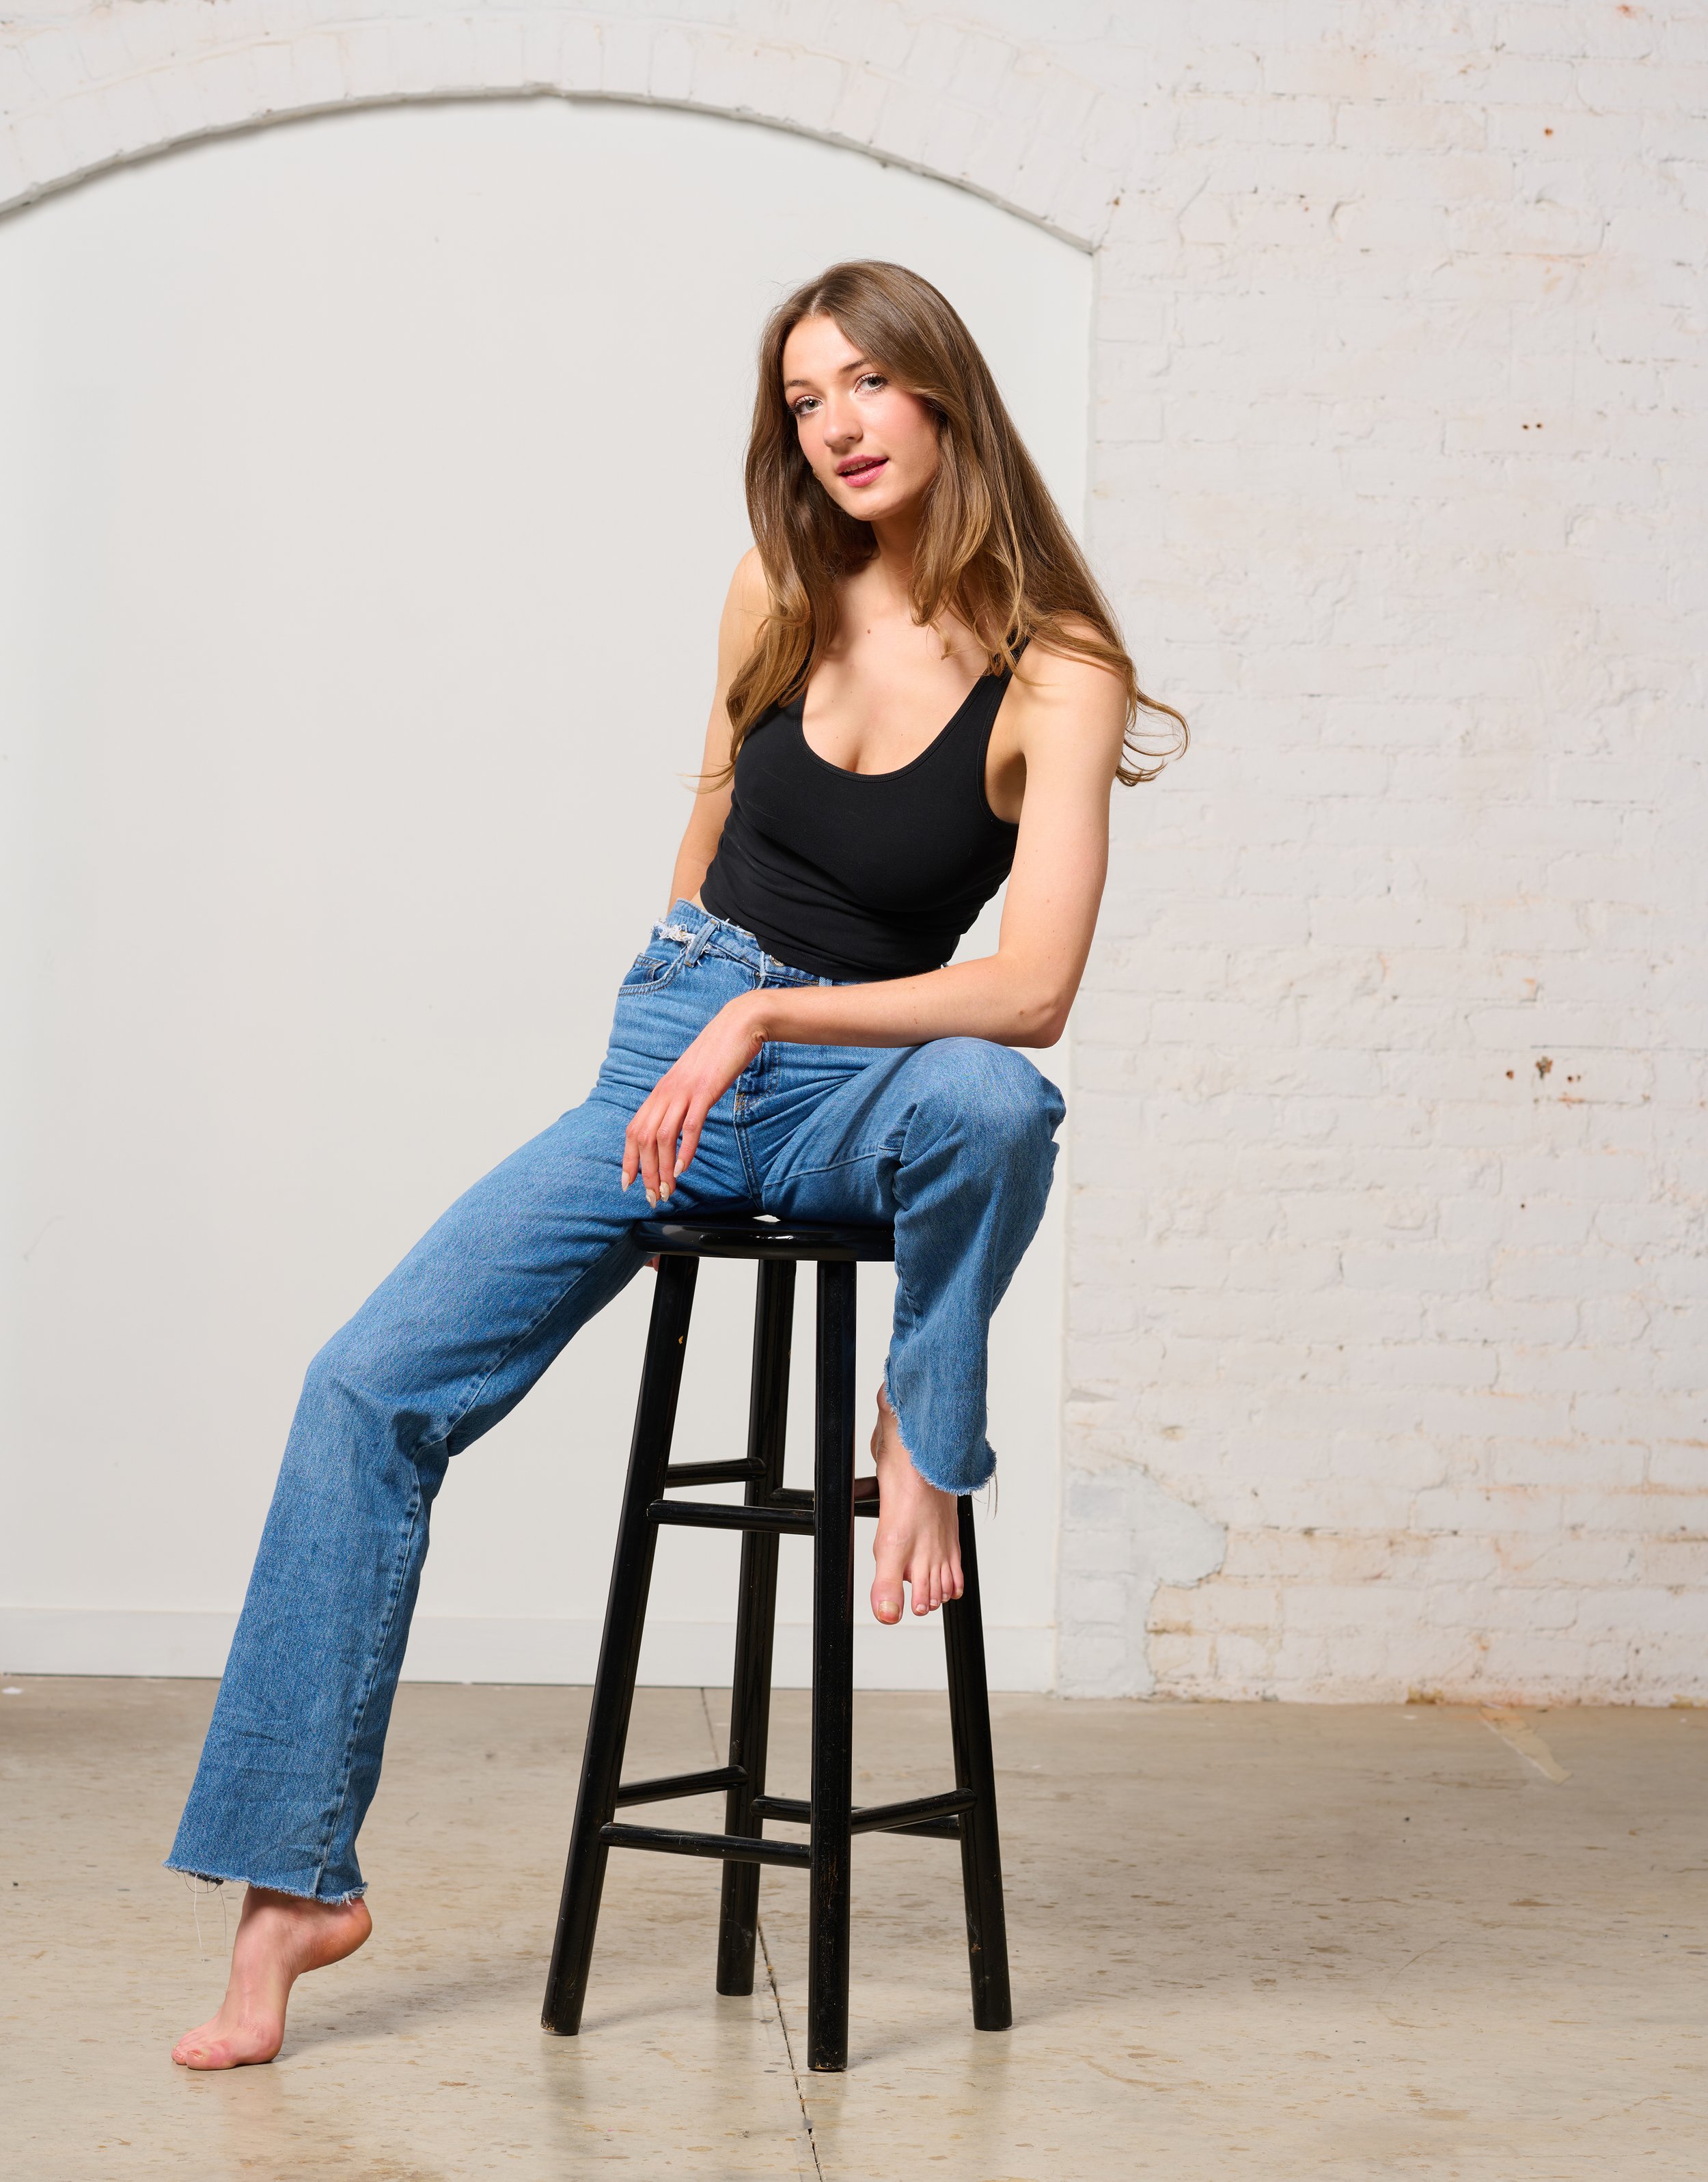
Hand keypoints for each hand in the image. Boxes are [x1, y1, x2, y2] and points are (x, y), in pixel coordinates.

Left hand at [623, 995, 765, 1204]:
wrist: (738, 1026)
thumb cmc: (718, 1054)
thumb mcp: (692, 1080)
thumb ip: (680, 1101)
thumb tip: (676, 1127)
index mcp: (661, 1091)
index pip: (633, 1129)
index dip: (628, 1159)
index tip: (628, 1183)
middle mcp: (666, 1092)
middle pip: (643, 1138)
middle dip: (645, 1172)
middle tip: (652, 1197)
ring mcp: (684, 1091)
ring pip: (662, 1137)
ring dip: (662, 1168)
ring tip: (667, 1190)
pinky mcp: (704, 1091)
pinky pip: (689, 1125)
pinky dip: (684, 1150)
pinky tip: (683, 1168)